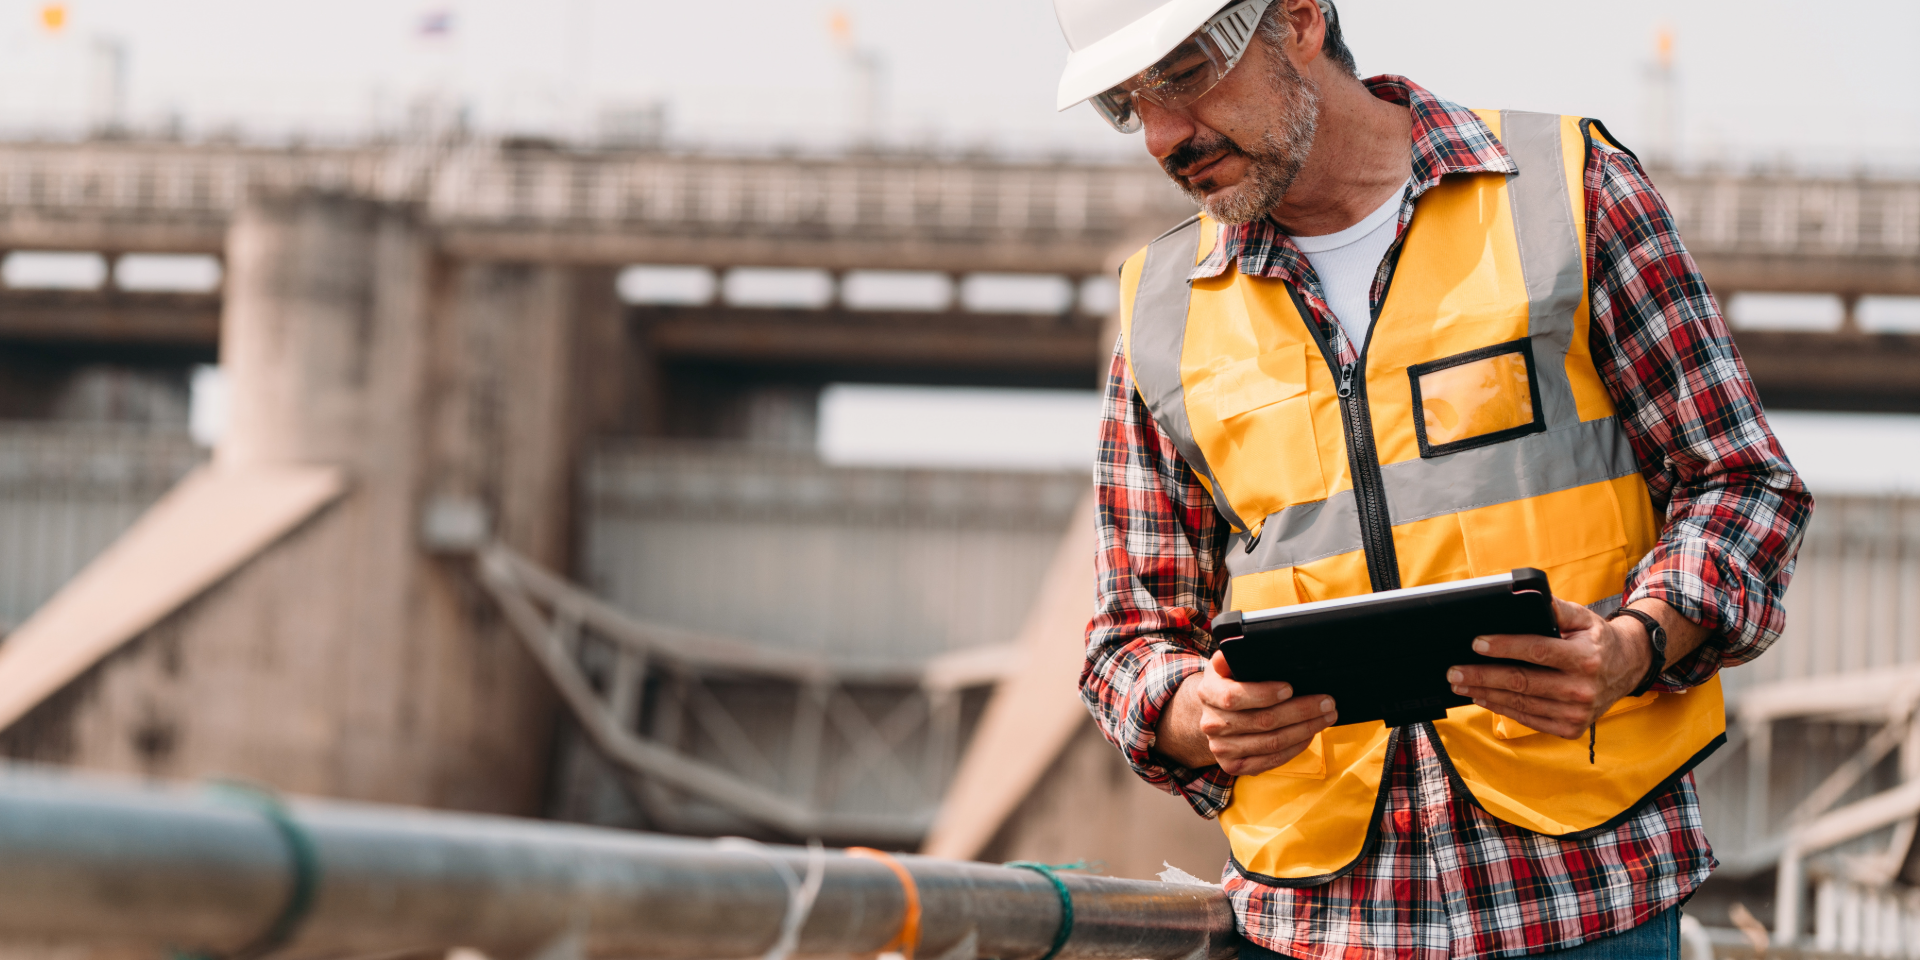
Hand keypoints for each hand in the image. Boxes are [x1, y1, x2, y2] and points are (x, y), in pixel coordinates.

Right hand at [1154, 651, 1337, 774]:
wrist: (1215, 715)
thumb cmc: (1230, 683)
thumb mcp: (1227, 665)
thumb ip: (1234, 655)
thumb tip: (1242, 641)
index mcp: (1208, 693)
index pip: (1234, 696)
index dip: (1264, 694)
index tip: (1290, 687)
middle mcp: (1211, 724)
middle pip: (1262, 721)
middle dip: (1300, 711)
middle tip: (1327, 701)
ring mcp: (1221, 748)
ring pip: (1272, 743)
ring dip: (1305, 729)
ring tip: (1327, 716)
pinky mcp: (1233, 766)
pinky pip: (1271, 760)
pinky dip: (1296, 747)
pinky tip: (1309, 734)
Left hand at [1446, 598, 1652, 739]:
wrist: (1627, 669)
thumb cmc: (1597, 640)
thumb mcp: (1584, 618)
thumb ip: (1557, 608)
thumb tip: (1529, 595)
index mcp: (1585, 658)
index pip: (1537, 651)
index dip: (1504, 647)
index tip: (1476, 643)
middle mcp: (1582, 689)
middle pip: (1522, 682)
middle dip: (1482, 676)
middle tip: (1454, 672)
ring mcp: (1577, 713)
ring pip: (1521, 704)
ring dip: (1486, 694)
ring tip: (1461, 685)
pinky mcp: (1571, 728)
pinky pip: (1529, 719)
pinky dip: (1503, 709)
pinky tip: (1484, 698)